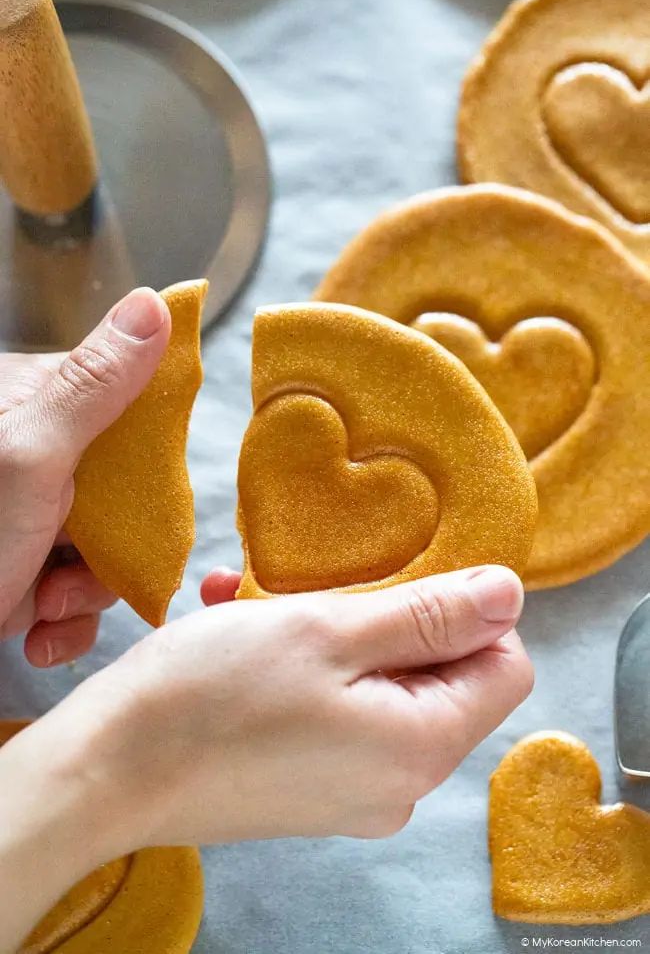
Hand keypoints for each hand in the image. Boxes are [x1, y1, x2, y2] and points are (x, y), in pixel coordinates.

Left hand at [0, 289, 170, 665]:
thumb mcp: (30, 456)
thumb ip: (96, 385)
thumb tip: (157, 303)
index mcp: (31, 407)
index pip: (127, 409)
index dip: (146, 459)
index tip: (139, 500)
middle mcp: (30, 455)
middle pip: (122, 491)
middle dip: (106, 549)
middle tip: (68, 572)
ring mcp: (25, 514)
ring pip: (102, 547)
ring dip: (82, 595)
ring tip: (40, 606)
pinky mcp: (20, 565)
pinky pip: (73, 591)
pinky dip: (61, 624)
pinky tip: (34, 634)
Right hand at [0, 565, 530, 948]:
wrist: (105, 771)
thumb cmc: (210, 695)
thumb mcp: (329, 630)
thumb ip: (429, 614)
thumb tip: (509, 593)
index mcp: (421, 746)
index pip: (504, 665)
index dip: (467, 612)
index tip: (404, 578)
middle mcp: (399, 782)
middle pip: (437, 674)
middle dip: (384, 616)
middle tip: (320, 585)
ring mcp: (351, 791)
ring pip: (377, 684)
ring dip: (331, 631)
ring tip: (263, 600)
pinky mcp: (308, 788)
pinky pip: (335, 712)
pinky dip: (303, 667)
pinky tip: (244, 628)